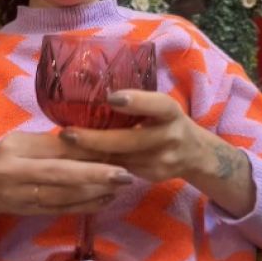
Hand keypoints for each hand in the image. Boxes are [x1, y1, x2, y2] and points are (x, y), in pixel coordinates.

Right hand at [0, 131, 135, 216]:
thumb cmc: (5, 157)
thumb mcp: (22, 142)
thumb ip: (53, 142)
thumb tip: (95, 139)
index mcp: (15, 149)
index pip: (55, 148)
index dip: (86, 149)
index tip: (115, 146)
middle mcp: (15, 173)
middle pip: (60, 175)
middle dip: (95, 174)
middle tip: (124, 173)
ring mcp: (22, 197)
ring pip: (64, 196)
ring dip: (95, 192)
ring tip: (120, 185)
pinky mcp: (30, 212)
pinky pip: (62, 210)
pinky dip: (86, 206)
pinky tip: (106, 199)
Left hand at [59, 90, 214, 182]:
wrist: (195, 154)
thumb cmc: (166, 121)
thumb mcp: (159, 107)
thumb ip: (135, 101)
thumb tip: (89, 84)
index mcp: (171, 112)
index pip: (158, 105)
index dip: (136, 101)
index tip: (110, 97)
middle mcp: (171, 136)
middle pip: (130, 140)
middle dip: (96, 139)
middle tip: (67, 134)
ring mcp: (163, 160)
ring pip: (121, 159)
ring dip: (91, 155)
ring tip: (65, 149)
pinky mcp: (153, 176)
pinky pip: (121, 170)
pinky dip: (100, 165)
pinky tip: (80, 162)